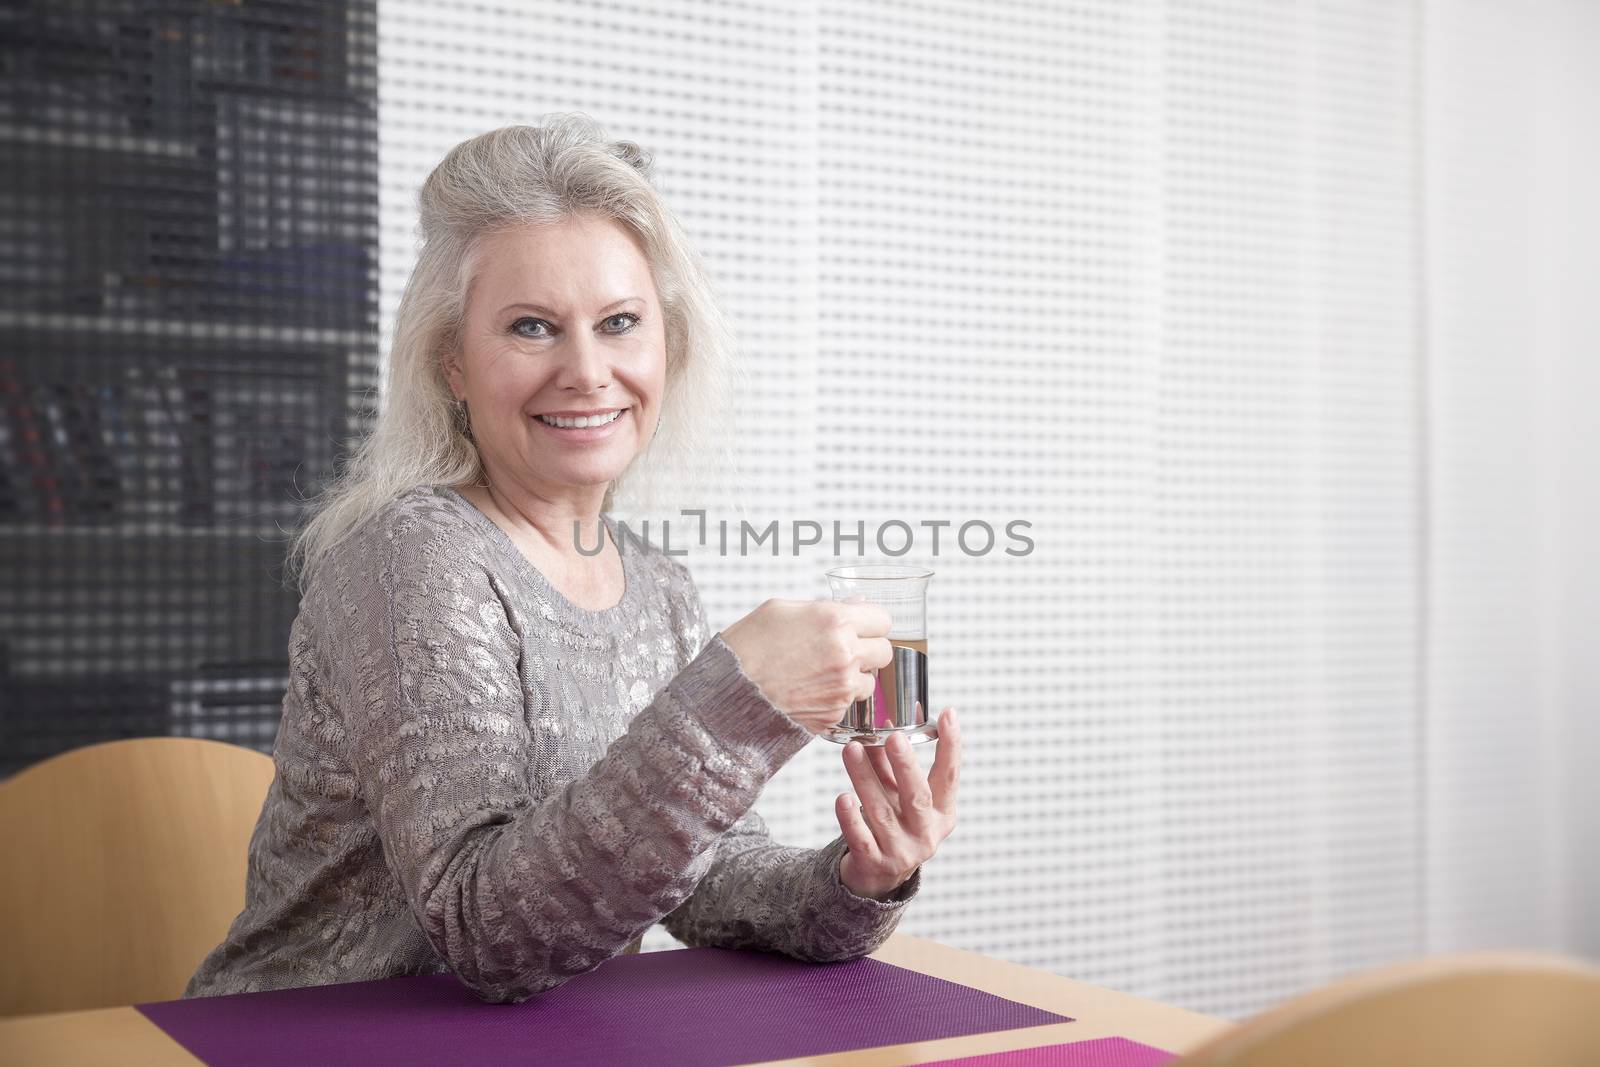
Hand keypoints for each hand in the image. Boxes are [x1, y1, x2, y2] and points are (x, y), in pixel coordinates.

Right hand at [721, 599, 893, 734]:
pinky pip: (849, 704)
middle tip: (846, 649)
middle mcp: (845, 655)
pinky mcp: (833, 715)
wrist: (725, 694)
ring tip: (824, 673)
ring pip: (871, 682)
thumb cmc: (746, 647)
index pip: (883, 620)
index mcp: (835, 621)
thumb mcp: (780, 609)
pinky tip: (811, 691)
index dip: (871, 622)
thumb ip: (824, 606)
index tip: (861, 626)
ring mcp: (842, 689)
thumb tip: (855, 606)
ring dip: (856, 677)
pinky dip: (837, 698)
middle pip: (884, 652)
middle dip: (868, 649)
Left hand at [835, 707, 960, 899]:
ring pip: (881, 811)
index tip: (949, 714)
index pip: (949, 776)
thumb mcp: (898, 796)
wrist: (878, 877)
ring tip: (851, 750)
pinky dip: (851, 818)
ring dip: (865, 778)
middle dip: (905, 765)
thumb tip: (883, 723)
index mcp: (941, 814)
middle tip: (893, 736)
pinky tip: (843, 798)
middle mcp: (926, 834)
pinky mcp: (874, 863)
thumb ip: (892, 765)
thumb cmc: (893, 825)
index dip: (951, 745)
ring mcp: (901, 851)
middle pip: (917, 797)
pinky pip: (861, 838)